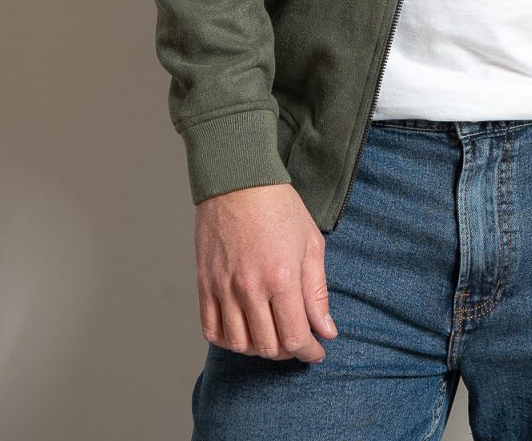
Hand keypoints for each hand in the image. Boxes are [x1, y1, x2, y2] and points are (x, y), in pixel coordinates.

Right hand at [195, 181, 338, 361]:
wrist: (238, 179)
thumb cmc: (279, 206)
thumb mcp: (310, 243)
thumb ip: (317, 291)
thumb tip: (326, 330)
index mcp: (282, 278)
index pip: (295, 338)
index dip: (308, 352)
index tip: (316, 352)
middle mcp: (250, 288)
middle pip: (268, 346)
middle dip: (288, 352)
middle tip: (296, 341)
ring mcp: (224, 287)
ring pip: (240, 344)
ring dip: (259, 349)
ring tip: (271, 335)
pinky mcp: (205, 283)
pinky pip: (211, 329)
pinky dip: (228, 340)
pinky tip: (243, 331)